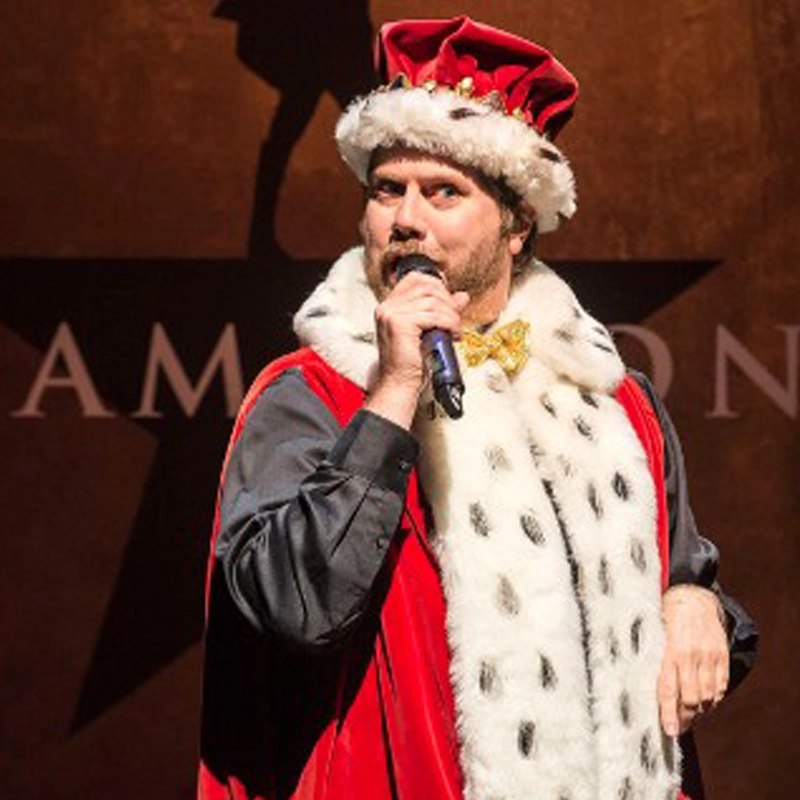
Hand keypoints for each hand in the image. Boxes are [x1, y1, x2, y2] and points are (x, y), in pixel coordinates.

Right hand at [364, 272, 467, 428]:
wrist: (399, 384)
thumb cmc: (411, 362)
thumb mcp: (428, 330)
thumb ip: (442, 310)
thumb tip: (462, 296)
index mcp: (390, 306)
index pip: (415, 279)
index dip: (436, 284)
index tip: (450, 299)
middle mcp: (387, 306)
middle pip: (426, 287)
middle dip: (447, 301)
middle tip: (455, 320)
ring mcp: (391, 314)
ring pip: (432, 301)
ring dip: (451, 315)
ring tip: (455, 330)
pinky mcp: (400, 324)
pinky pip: (434, 315)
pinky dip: (449, 323)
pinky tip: (452, 334)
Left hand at [658, 585, 728, 736]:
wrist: (692, 595)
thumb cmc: (664, 615)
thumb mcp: (651, 632)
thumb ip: (648, 656)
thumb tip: (633, 683)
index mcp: (668, 650)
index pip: (668, 689)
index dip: (669, 712)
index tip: (669, 730)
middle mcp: (690, 654)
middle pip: (691, 698)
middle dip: (685, 717)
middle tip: (678, 727)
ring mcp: (708, 655)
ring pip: (707, 696)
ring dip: (700, 711)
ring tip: (690, 717)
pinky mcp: (721, 655)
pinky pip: (720, 686)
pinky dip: (714, 699)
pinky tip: (705, 703)